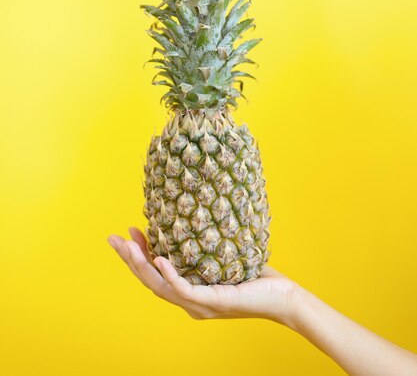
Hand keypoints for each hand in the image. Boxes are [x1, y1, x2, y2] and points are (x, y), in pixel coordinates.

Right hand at [108, 227, 296, 322]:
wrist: (282, 297)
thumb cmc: (256, 277)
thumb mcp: (224, 259)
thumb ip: (207, 247)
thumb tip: (195, 217)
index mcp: (190, 294)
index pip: (156, 275)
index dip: (139, 255)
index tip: (129, 231)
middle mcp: (190, 303)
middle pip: (150, 282)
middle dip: (129, 259)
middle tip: (112, 238)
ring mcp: (199, 306)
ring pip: (160, 287)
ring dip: (141, 265)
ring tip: (127, 245)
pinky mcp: (212, 302)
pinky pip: (184, 290)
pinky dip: (169, 275)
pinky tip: (159, 259)